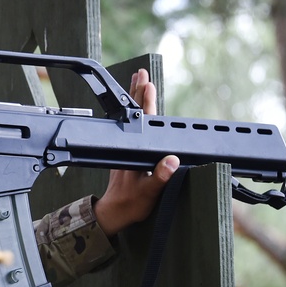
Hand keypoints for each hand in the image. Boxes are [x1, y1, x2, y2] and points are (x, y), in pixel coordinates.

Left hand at [93, 69, 180, 235]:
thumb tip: (171, 161)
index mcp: (134, 151)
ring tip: (139, 83)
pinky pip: (133, 129)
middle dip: (138, 92)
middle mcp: (129, 147)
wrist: (113, 213)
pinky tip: (139, 112)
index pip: (143, 121)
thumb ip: (160, 178)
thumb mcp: (148, 193)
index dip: (146, 101)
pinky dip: (136, 115)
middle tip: (140, 73)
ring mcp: (126, 149)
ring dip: (135, 100)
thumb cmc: (130, 204)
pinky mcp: (127, 154)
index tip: (147, 82)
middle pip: (134, 114)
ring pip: (132, 119)